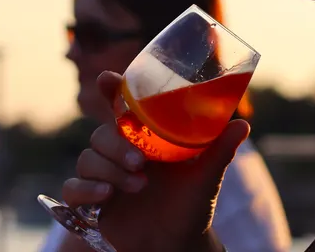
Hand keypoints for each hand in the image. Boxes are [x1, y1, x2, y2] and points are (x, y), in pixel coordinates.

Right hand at [61, 71, 248, 251]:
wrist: (176, 244)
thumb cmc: (190, 206)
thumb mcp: (206, 177)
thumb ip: (219, 151)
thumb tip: (242, 124)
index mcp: (141, 138)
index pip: (120, 107)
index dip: (110, 90)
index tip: (108, 79)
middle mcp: (118, 153)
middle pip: (99, 134)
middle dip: (115, 145)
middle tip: (140, 161)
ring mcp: (102, 176)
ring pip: (87, 159)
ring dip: (109, 170)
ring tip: (139, 185)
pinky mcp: (90, 201)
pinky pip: (72, 188)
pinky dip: (86, 190)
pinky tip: (106, 196)